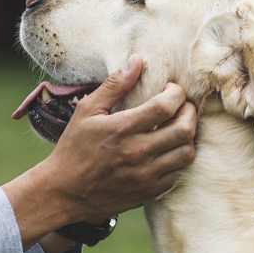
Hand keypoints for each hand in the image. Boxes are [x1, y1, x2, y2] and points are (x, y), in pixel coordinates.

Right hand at [4, 54, 197, 250]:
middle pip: (185, 129)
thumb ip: (114, 86)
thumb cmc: (73, 148)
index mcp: (123, 128)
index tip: (171, 90)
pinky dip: (178, 160)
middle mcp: (138, 151)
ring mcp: (145, 175)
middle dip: (190, 112)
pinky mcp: (148, 192)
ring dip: (188, 137)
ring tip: (177, 128)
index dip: (177, 93)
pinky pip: (177, 174)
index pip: (167, 105)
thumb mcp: (87, 111)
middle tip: (182, 107)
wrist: (64, 192)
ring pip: (186, 153)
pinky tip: (167, 151)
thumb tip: (137, 61)